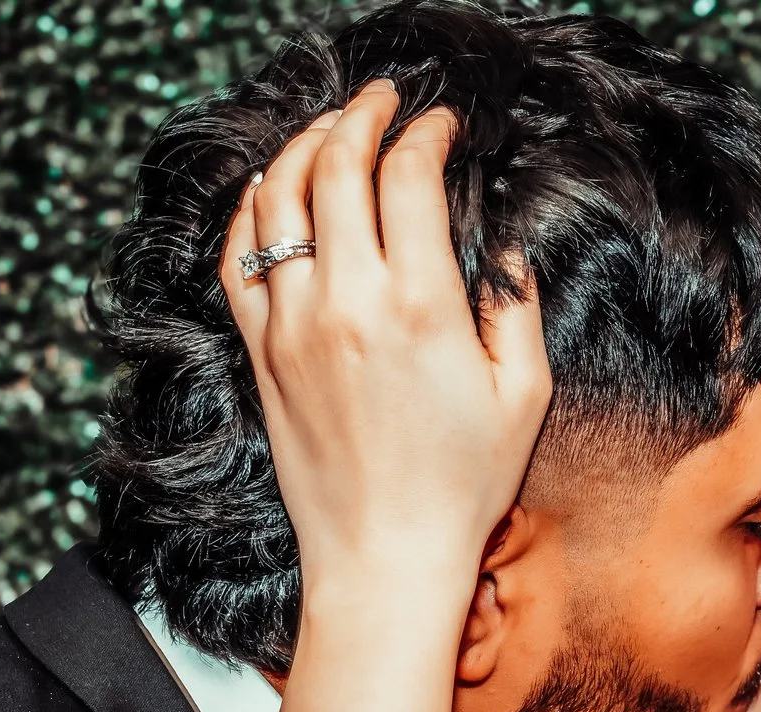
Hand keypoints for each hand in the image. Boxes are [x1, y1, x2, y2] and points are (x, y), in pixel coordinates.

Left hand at [221, 84, 551, 625]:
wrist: (384, 560)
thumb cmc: (461, 487)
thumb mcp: (523, 393)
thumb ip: (514, 304)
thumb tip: (503, 246)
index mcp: (420, 304)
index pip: (407, 176)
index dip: (424, 133)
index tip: (439, 126)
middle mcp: (346, 302)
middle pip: (336, 166)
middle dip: (361, 117)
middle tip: (383, 104)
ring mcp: (291, 326)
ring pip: (277, 198)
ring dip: (303, 148)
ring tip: (329, 134)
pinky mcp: (260, 354)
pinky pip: (237, 258)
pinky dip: (250, 211)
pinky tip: (271, 194)